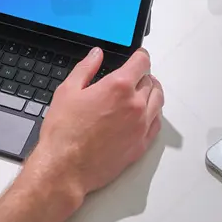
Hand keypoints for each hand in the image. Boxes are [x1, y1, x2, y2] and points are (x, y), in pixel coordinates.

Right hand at [25, 47, 163, 204]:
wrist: (66, 167)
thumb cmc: (64, 131)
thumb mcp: (68, 91)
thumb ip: (86, 68)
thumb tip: (96, 54)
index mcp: (118, 87)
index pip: (142, 62)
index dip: (140, 56)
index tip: (138, 56)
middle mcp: (135, 105)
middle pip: (150, 81)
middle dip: (142, 76)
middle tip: (133, 77)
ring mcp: (141, 126)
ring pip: (157, 101)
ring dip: (151, 93)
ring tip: (142, 92)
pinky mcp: (141, 145)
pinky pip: (156, 124)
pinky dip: (153, 115)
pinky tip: (144, 114)